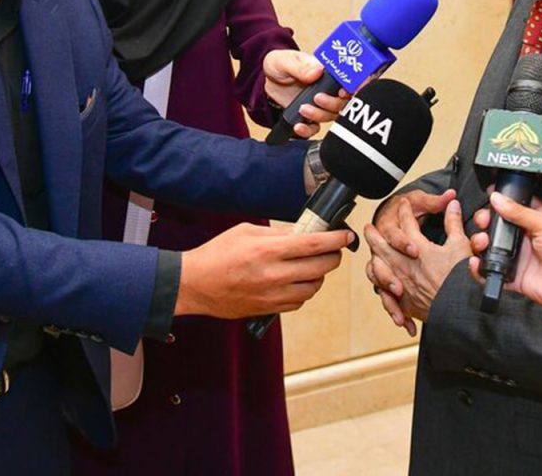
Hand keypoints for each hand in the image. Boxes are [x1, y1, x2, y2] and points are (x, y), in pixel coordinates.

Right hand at [176, 222, 351, 318]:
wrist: (194, 284)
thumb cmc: (217, 254)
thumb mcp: (246, 231)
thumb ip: (277, 233)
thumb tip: (302, 234)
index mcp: (268, 250)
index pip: (315, 245)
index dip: (336, 240)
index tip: (346, 235)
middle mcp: (273, 274)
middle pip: (321, 267)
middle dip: (332, 256)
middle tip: (332, 250)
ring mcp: (272, 295)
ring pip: (313, 287)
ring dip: (319, 276)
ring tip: (312, 266)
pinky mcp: (268, 310)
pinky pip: (298, 302)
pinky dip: (303, 291)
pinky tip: (296, 282)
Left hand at [262, 49, 349, 136]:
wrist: (266, 81)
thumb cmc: (279, 64)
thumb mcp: (285, 60)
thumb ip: (300, 66)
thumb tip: (317, 71)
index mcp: (326, 72)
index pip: (348, 81)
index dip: (350, 88)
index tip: (342, 92)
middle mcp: (328, 89)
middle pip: (343, 102)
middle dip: (333, 104)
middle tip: (317, 99)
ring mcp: (320, 104)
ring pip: (331, 116)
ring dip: (319, 115)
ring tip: (302, 109)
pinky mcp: (310, 116)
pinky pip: (315, 128)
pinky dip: (308, 130)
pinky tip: (298, 126)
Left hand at [363, 196, 471, 327]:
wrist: (460, 309)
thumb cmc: (460, 277)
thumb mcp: (460, 245)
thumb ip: (453, 222)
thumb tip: (452, 203)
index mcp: (418, 247)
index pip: (407, 222)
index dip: (405, 210)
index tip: (402, 203)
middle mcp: (404, 264)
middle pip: (381, 244)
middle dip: (373, 233)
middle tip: (368, 227)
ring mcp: (401, 283)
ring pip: (378, 268)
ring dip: (373, 258)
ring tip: (370, 254)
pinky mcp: (403, 302)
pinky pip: (385, 294)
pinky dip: (382, 288)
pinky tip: (380, 283)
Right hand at [466, 193, 541, 319]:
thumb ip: (519, 211)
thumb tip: (498, 198)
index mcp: (536, 220)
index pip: (513, 206)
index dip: (499, 202)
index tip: (488, 198)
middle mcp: (525, 238)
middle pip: (496, 226)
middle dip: (485, 222)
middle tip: (483, 222)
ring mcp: (519, 257)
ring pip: (490, 248)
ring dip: (480, 243)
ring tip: (482, 242)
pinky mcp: (514, 277)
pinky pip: (492, 272)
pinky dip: (480, 269)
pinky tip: (477, 263)